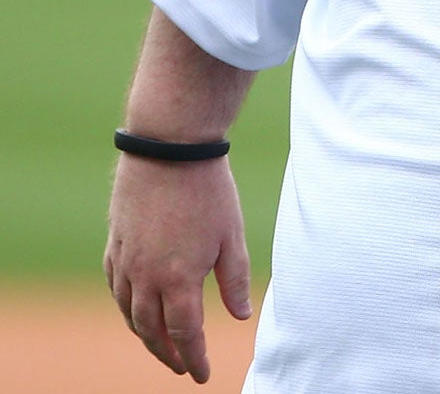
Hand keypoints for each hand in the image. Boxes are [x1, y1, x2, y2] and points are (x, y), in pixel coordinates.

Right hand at [105, 154, 252, 382]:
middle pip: (152, 331)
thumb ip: (234, 280)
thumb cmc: (208, 191)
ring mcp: (125, 262)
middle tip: (183, 367)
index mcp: (179, 280)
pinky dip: (126, 306)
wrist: (169, 151)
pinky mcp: (115, 244)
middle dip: (168, 354)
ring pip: (130, 313)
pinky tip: (135, 309)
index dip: (195, 358)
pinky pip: (115, 287)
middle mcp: (145, 278)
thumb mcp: (231, 236)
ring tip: (160, 345)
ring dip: (145, 334)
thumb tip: (239, 317)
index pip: (185, 334)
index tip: (203, 375)